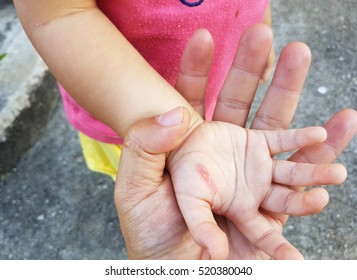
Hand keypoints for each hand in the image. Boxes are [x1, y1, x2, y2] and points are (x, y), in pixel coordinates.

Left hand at [115, 24, 356, 258]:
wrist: (183, 274)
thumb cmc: (152, 236)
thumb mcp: (135, 191)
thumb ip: (143, 149)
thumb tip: (173, 112)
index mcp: (190, 148)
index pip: (194, 101)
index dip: (198, 70)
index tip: (204, 38)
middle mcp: (223, 154)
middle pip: (241, 104)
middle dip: (253, 69)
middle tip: (264, 35)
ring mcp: (251, 175)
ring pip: (278, 131)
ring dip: (292, 95)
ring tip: (303, 57)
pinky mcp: (272, 202)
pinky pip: (302, 174)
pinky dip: (323, 154)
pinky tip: (340, 126)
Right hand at [167, 121, 346, 259]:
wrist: (176, 146)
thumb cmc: (181, 180)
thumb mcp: (190, 207)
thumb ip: (203, 227)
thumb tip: (217, 255)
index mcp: (241, 210)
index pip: (265, 234)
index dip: (279, 248)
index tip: (296, 262)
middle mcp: (256, 190)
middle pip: (289, 199)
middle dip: (307, 202)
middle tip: (323, 198)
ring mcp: (259, 166)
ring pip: (292, 171)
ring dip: (314, 171)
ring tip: (337, 172)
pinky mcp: (258, 142)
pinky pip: (282, 139)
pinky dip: (300, 138)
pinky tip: (319, 135)